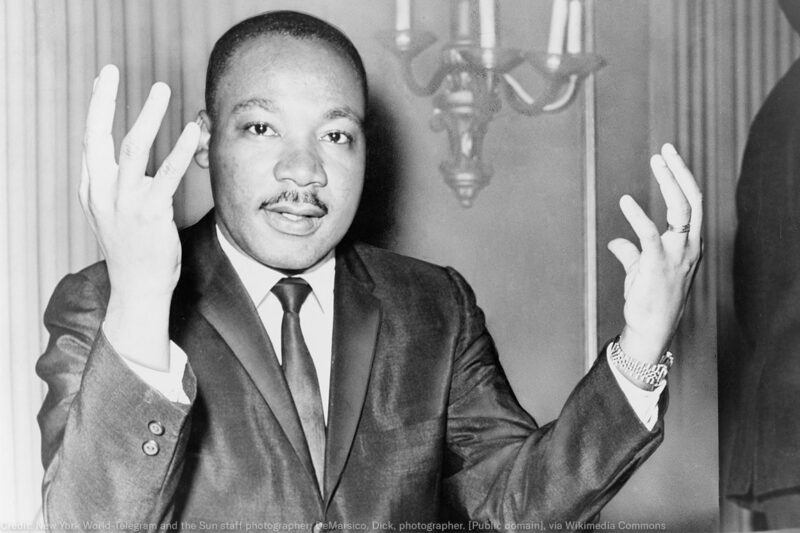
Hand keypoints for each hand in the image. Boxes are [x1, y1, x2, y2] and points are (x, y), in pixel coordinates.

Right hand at [80, 65, 199, 368]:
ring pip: (133, 148)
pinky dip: (181, 150)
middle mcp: (103, 192)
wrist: (139, 288)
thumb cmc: (134, 250)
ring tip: (161, 90)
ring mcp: (125, 202)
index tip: (102, 80)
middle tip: (110, 71)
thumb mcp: (116, 214)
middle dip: (102, 101)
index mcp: (93, 189)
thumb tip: (139, 162)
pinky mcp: (151, 213)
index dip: (96, 108)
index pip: (90, 140)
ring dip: (148, 115)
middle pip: (98, 136)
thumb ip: (121, 185)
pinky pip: (168, 174)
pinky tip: (192, 131)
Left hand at [607, 143, 701, 365]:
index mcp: (689, 244)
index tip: (669, 158)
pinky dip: (638, 216)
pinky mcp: (658, 265)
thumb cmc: (648, 300)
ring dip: (669, 182)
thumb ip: (630, 253)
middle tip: (666, 150)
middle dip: (681, 172)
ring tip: (656, 161)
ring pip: (681, 210)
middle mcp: (689, 246)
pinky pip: (651, 234)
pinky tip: (625, 201)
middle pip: (693, 200)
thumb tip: (616, 242)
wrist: (650, 328)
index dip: (682, 179)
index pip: (693, 204)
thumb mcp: (640, 271)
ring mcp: (677, 255)